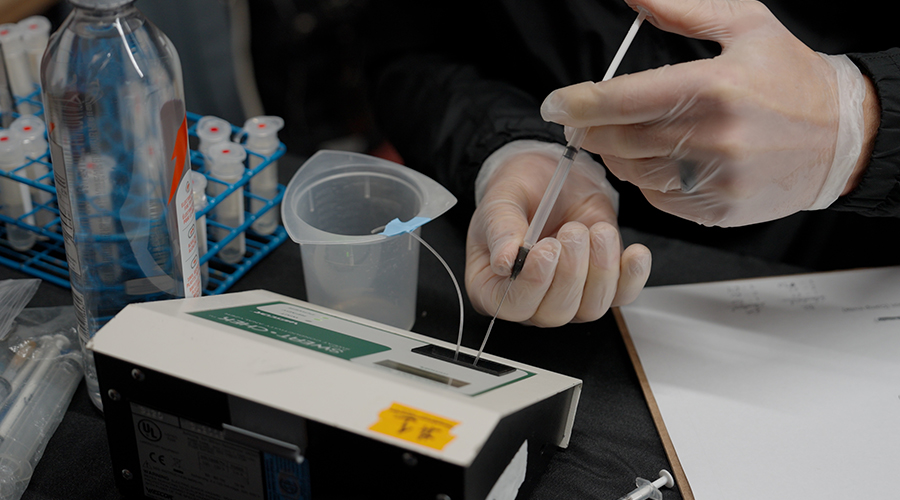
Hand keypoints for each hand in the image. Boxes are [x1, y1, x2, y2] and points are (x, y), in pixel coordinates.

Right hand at [466, 147, 650, 326]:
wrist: (550, 177)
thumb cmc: (519, 192)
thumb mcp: (501, 200)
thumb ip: (501, 229)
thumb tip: (504, 260)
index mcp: (493, 284)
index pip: (510, 306)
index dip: (531, 284)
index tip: (545, 250)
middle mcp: (530, 298)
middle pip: (554, 312)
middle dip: (570, 273)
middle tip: (572, 232)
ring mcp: (567, 296)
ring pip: (589, 308)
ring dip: (600, 270)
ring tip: (596, 230)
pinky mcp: (600, 285)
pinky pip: (621, 296)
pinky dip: (631, 276)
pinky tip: (633, 253)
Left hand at [540, 0, 876, 226]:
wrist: (842, 138)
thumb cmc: (792, 79)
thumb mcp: (745, 25)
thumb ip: (681, 10)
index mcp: (713, 88)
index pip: (621, 100)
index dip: (577, 104)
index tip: (554, 105)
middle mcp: (712, 139)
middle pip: (618, 140)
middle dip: (588, 131)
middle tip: (579, 123)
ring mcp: (715, 180)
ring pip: (634, 173)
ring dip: (616, 156)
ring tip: (622, 138)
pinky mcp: (718, 210)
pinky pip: (659, 200)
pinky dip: (647, 180)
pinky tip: (658, 161)